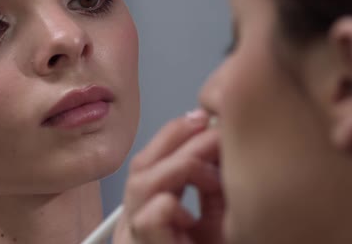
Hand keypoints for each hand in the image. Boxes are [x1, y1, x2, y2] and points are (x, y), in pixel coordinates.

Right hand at [114, 110, 223, 243]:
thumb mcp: (215, 219)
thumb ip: (210, 186)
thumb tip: (218, 143)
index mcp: (146, 212)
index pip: (149, 159)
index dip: (175, 133)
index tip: (204, 119)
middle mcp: (133, 222)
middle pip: (141, 163)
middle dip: (181, 138)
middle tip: (216, 132)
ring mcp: (133, 238)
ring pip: (142, 183)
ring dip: (185, 168)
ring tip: (216, 179)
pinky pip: (151, 216)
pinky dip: (177, 209)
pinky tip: (194, 221)